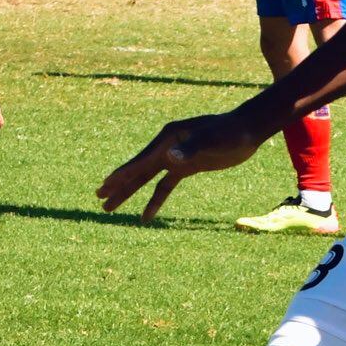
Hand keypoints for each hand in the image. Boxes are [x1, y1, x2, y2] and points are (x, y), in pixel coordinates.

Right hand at [97, 108, 265, 222]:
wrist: (247, 130)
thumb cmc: (230, 132)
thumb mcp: (212, 141)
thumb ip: (190, 149)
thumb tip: (171, 160)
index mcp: (168, 138)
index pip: (141, 160)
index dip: (122, 174)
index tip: (104, 185)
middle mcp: (167, 147)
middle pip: (137, 170)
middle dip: (118, 185)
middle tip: (98, 197)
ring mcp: (175, 157)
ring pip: (146, 180)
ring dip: (129, 192)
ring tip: (109, 206)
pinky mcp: (186, 167)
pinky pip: (164, 186)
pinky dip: (154, 200)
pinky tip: (145, 216)